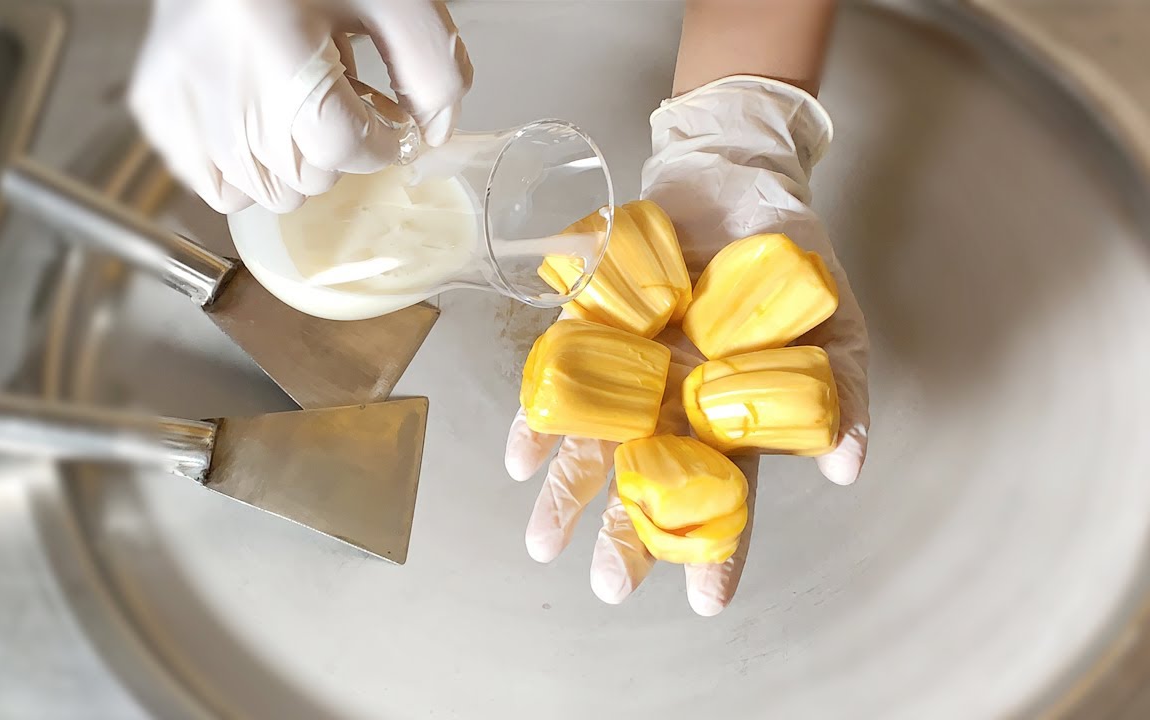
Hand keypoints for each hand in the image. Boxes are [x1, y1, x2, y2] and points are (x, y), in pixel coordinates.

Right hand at [128, 0, 471, 212]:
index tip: (387, 123)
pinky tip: (255, 115)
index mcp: (276, 46)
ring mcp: (180, 103)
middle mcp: (218, 83)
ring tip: (292, 101)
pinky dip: (244, 165)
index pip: (344, 145)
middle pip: (307, 179)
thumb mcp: (391, 1)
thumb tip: (433, 136)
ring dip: (292, 161)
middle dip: (335, 148)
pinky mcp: (155, 108)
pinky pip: (214, 185)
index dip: (381, 141)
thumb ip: (433, 70)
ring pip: (263, 193)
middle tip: (334, 94)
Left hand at [505, 77, 869, 614]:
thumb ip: (844, 394)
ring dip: (567, 494)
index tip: (706, 600)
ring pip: (593, 446)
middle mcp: (672, 405)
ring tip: (543, 543)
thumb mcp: (835, 322)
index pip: (727, 496)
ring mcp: (626, 371)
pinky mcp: (586, 331)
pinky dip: (539, 418)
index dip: (718, 547)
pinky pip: (557, 383)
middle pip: (648, 482)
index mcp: (730, 415)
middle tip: (610, 586)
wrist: (734, 175)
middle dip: (628, 535)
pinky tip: (520, 456)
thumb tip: (846, 472)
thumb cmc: (791, 253)